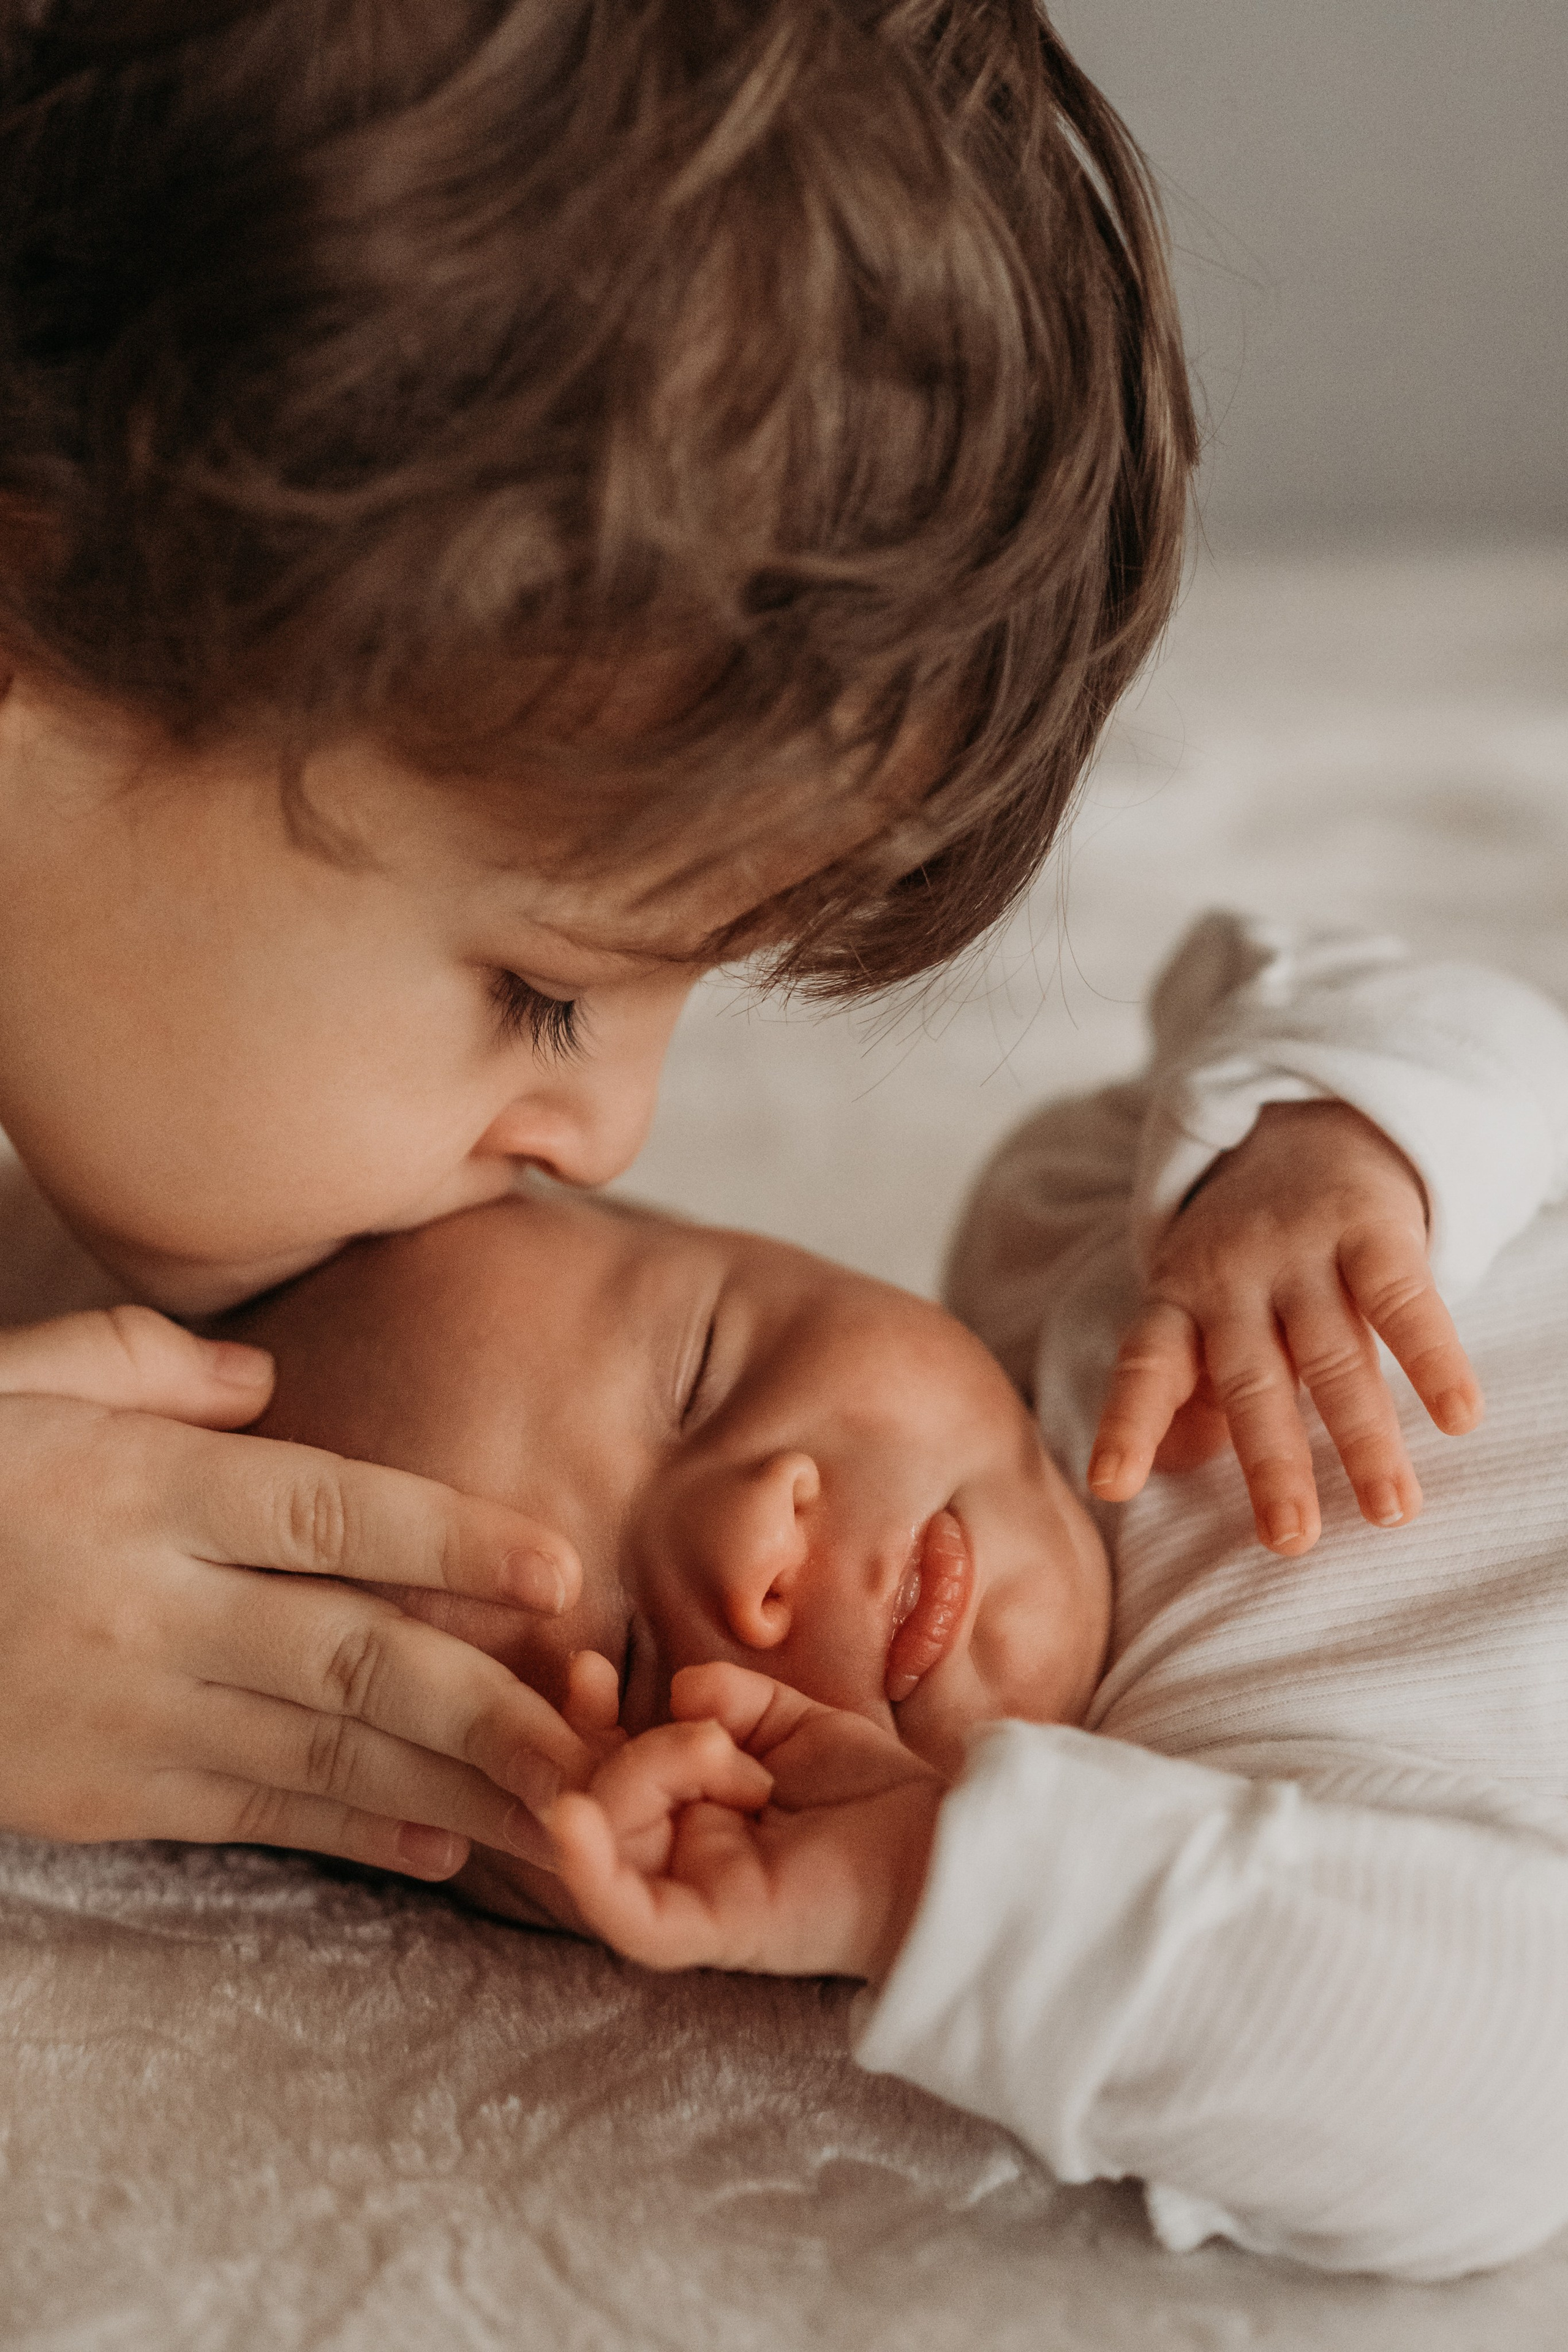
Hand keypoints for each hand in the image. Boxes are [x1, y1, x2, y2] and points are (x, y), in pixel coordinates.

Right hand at [0, 1307, 594, 1876]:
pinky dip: (353, 1833)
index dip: (454, 1541)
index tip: (560, 1570)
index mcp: (144, 1491)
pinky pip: (250, 1816)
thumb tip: (267, 1378)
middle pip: (354, 1654)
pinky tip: (444, 1849)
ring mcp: (128, 1712)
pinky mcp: (100, 1795)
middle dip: (493, 1701)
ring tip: (568, 1815)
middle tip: (609, 1739)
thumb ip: (144, 1366)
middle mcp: (151, 1607)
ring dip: (456, 1787)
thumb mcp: (7, 1383)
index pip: (332, 1513)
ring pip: (324, 1752)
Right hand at [549, 1664, 944, 1980]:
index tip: (588, 1669)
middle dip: (637, 1747)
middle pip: (602, 1795)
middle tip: (712, 1737)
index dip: (586, 1717)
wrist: (942, 1847)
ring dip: (651, 1771)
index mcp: (692, 1806)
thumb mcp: (795, 1725)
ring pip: (613, 1834)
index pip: (608, 1762)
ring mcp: (692, 1892)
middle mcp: (680, 1852)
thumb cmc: (873, 1796)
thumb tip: (680, 1687)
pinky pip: (630, 1916)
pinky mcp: (713, 1930)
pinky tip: (570, 1822)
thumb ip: (736, 1701)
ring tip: (731, 1762)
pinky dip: (590, 1872)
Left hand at [1087, 1101, 1484, 1554]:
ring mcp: (1300, 1250)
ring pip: (1331, 1353)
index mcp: (1178, 1300)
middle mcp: (1231, 1277)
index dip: (1127, 1425)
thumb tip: (1172, 1467)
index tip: (1111, 1486)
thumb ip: (1189, 1386)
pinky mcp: (1369, 1226)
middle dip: (1271, 1463)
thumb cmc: (1249, 1257)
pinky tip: (1457, 1417)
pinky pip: (1400, 1298)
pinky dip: (1432, 1358)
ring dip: (1363, 1435)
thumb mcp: (1198, 1307)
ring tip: (1391, 1510)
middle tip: (1292, 1539)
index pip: (1144, 1367)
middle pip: (1249, 1380)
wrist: (1307, 1128)